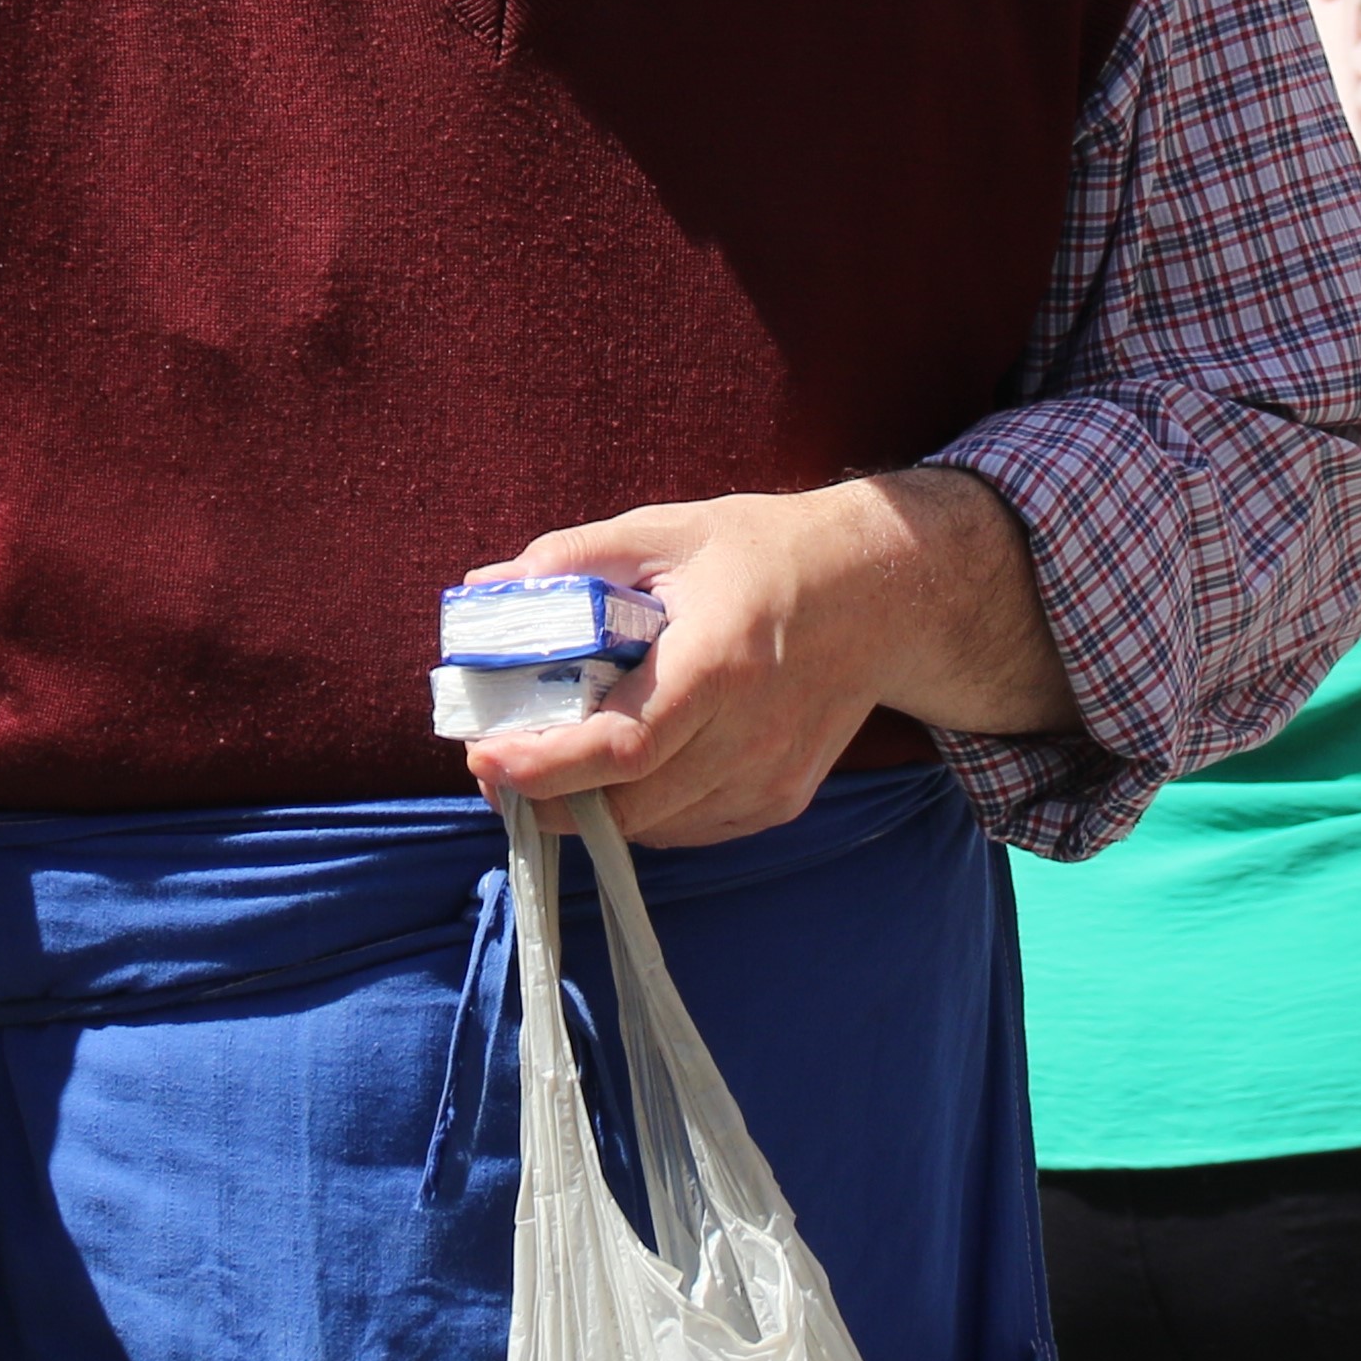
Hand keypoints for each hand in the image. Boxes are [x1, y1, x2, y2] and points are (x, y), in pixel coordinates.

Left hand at [459, 469, 1059, 846]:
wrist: (876, 592)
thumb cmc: (760, 554)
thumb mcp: (666, 531)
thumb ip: (572, 559)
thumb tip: (485, 590)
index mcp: (718, 662)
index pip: (624, 746)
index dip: (546, 768)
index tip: (484, 758)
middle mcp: (749, 735)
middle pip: (627, 807)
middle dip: (544, 800)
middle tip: (493, 766)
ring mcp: (769, 777)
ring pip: (649, 828)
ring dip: (586, 809)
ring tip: (546, 763)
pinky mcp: (779, 800)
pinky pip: (684, 828)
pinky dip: (638, 810)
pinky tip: (622, 768)